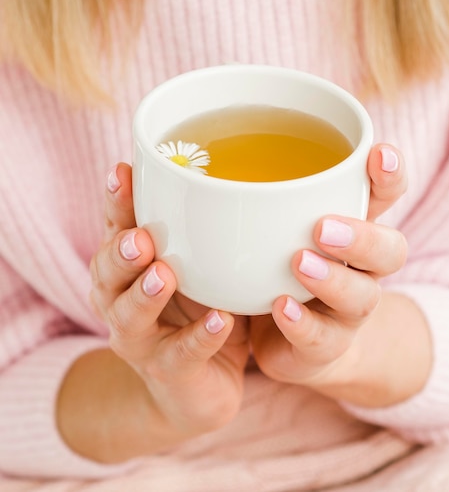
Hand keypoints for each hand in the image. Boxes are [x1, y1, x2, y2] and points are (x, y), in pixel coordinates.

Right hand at [89, 163, 249, 445]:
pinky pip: (181, 355)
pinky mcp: (170, 372)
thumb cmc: (194, 312)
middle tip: (140, 237)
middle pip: (107, 273)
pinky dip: (200, 336)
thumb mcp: (195, 270)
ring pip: (129, 317)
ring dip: (145, 295)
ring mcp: (141, 341)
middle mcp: (120, 302)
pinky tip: (220, 319)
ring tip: (164, 275)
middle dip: (121, 253)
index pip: (115, 230)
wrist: (197, 390)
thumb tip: (229, 180)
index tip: (122, 171)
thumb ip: (199, 235)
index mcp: (126, 270)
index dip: (116, 203)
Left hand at [249, 144, 419, 403]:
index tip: (378, 152)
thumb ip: (265, 192)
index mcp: (356, 228)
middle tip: (322, 226)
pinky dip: (302, 322)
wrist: (290, 338)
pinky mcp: (324, 346)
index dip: (390, 176)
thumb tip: (210, 135)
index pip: (386, 195)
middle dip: (363, 237)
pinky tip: (279, 306)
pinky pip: (321, 339)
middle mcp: (363, 269)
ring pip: (362, 297)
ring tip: (299, 263)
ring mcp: (347, 311)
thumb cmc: (284, 264)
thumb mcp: (280, 225)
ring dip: (333, 280)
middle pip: (390, 251)